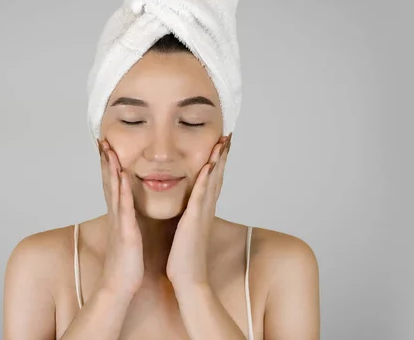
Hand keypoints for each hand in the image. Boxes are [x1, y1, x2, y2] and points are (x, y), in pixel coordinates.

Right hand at [96, 139, 143, 299]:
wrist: (119, 287)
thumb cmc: (126, 264)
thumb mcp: (126, 237)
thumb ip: (126, 222)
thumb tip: (127, 212)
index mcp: (118, 216)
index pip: (111, 186)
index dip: (108, 166)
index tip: (106, 147)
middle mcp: (115, 216)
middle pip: (108, 183)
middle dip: (105, 161)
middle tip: (102, 140)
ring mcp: (119, 223)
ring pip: (113, 191)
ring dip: (110, 170)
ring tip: (109, 150)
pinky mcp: (126, 233)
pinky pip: (124, 208)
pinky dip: (122, 191)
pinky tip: (122, 176)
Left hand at [166, 133, 231, 289]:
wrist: (188, 279)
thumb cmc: (184, 257)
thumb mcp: (187, 229)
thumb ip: (189, 215)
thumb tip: (187, 207)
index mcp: (203, 209)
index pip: (213, 180)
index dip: (218, 161)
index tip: (222, 143)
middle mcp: (206, 208)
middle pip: (218, 175)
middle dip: (223, 154)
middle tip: (228, 134)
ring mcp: (202, 212)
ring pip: (212, 180)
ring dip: (218, 160)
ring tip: (223, 141)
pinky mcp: (194, 219)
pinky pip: (200, 194)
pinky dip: (205, 178)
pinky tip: (209, 164)